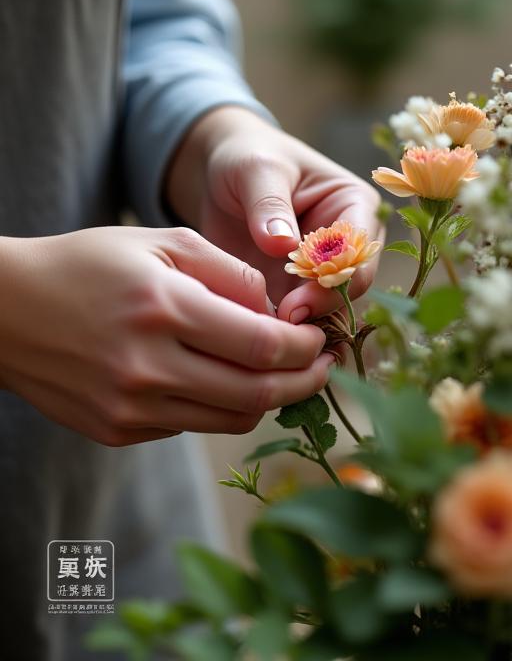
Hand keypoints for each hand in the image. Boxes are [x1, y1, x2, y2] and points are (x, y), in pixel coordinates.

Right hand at [0, 227, 331, 445]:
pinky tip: (222, 381)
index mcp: (163, 309)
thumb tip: (276, 311)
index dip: (306, 347)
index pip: (263, 345)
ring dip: (268, 400)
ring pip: (230, 420)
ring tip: (282, 377)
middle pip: (257, 394)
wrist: (9, 311)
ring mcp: (130, 408)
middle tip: (322, 367)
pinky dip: (220, 407)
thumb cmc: (88, 264)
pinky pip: (191, 427)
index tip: (319, 339)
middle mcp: (148, 367)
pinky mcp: (118, 431)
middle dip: (304, 382)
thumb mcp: (160, 243)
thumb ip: (228, 273)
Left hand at [168, 107, 383, 322]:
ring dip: (303, 329)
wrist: (221, 175)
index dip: (334, 280)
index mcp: (354, 206)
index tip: (299, 300)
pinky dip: (283, 333)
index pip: (358, 252)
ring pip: (327, 313)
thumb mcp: (256, 169)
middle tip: (282, 325)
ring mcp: (321, 273)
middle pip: (349, 290)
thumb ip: (269, 204)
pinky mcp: (295, 292)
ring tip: (270, 340)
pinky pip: (298, 321)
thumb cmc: (248, 158)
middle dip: (320, 311)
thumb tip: (282, 243)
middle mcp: (347, 246)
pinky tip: (261, 343)